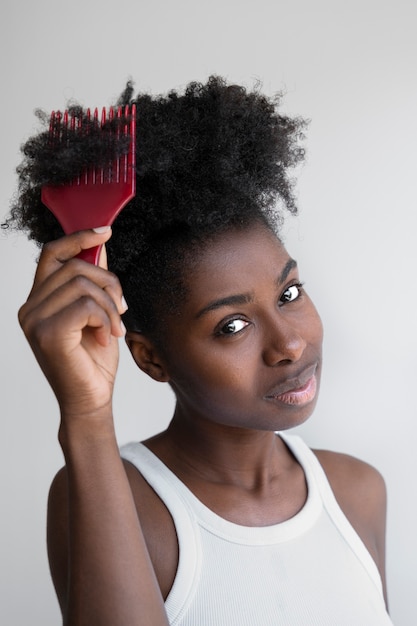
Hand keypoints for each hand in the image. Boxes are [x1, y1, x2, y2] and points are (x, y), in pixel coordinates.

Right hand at [18, 228, 126, 421]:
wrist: (91, 399)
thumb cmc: (93, 359)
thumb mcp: (98, 312)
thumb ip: (94, 281)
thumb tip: (101, 245)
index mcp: (39, 300)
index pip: (52, 254)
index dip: (79, 238)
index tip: (106, 231)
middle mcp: (29, 307)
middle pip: (75, 267)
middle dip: (109, 283)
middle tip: (120, 308)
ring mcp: (34, 320)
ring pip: (84, 285)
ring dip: (110, 305)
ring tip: (113, 327)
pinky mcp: (47, 333)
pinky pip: (86, 305)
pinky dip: (105, 318)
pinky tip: (105, 337)